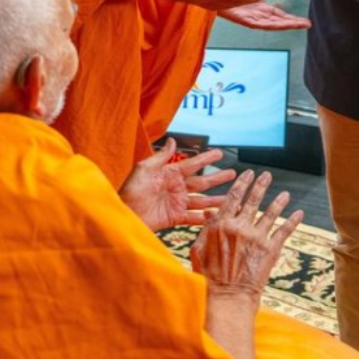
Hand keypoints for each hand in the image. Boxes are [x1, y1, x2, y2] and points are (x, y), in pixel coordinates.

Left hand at [120, 140, 237, 230]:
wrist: (124, 215)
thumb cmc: (130, 191)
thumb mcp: (143, 169)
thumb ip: (161, 156)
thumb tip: (173, 140)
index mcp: (169, 174)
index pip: (192, 164)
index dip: (206, 159)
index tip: (220, 153)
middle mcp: (176, 188)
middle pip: (202, 183)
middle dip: (218, 178)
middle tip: (233, 173)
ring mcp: (177, 204)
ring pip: (202, 201)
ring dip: (217, 199)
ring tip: (233, 198)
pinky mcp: (175, 218)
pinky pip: (194, 218)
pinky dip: (206, 218)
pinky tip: (218, 217)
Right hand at [190, 171, 302, 295]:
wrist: (227, 297)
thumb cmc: (208, 277)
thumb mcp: (199, 250)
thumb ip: (206, 230)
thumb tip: (210, 214)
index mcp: (221, 224)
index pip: (233, 198)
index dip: (242, 184)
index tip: (248, 174)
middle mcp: (240, 226)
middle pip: (253, 200)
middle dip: (260, 185)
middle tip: (266, 175)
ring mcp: (257, 237)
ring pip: (271, 213)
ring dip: (279, 202)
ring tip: (285, 194)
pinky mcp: (271, 249)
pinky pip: (284, 230)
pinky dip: (292, 221)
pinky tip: (298, 214)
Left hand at [221, 1, 310, 29]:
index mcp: (260, 9)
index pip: (279, 16)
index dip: (292, 19)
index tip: (306, 21)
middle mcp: (256, 15)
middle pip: (278, 22)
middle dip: (292, 23)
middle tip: (308, 24)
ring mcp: (250, 18)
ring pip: (272, 24)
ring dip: (285, 25)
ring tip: (300, 25)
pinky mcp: (243, 19)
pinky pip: (259, 23)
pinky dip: (271, 24)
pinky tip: (281, 23)